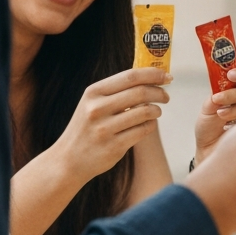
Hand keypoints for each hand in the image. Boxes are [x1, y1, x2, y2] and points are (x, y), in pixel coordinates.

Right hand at [55, 67, 170, 183]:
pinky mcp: (113, 147)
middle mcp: (97, 109)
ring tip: (156, 111)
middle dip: (159, 92)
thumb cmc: (87, 127)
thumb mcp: (93, 103)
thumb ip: (116, 90)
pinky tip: (148, 124)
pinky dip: (151, 125)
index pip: (130, 76)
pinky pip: (143, 130)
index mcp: (93, 92)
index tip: (167, 76)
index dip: (153, 74)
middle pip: (140, 92)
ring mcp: (104, 129)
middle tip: (166, 96)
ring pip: (145, 112)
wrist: (69, 160)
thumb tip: (150, 75)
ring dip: (156, 110)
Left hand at [195, 67, 235, 165]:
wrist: (208, 151)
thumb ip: (214, 98)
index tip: (231, 74)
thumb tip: (219, 91)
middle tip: (218, 97)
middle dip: (234, 92)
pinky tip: (227, 124)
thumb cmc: (210, 130)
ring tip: (220, 113)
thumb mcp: (207, 110)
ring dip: (235, 106)